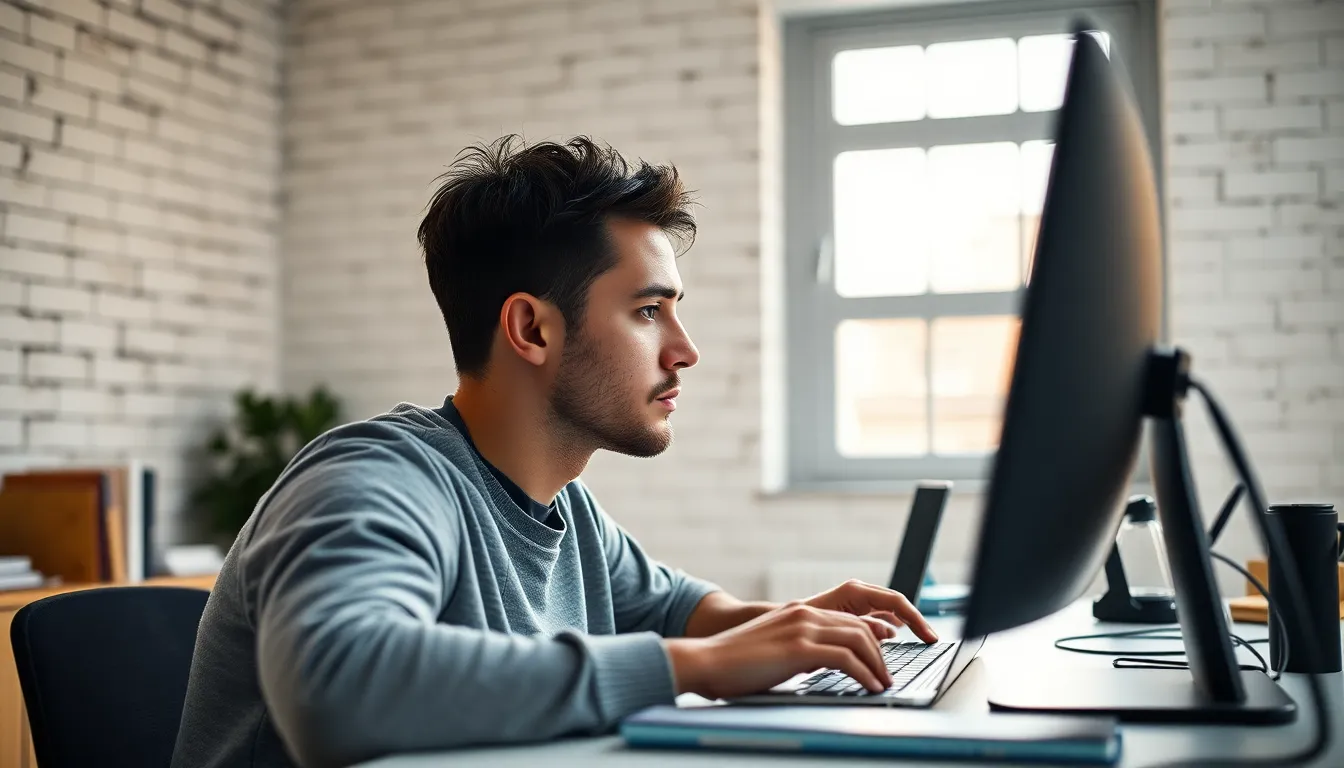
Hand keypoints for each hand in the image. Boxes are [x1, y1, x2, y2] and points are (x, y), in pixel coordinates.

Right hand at [665, 603, 896, 699]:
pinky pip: (846, 659)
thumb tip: (821, 667)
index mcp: (798, 612)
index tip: (879, 661)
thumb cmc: (734, 663)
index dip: (871, 640)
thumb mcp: (774, 649)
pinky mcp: (799, 648)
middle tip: (886, 676)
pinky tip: (870, 688)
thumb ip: (798, 650)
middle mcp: (804, 614)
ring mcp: (802, 628)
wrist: (706, 661)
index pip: (848, 620)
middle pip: (860, 628)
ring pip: (859, 640)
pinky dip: (865, 674)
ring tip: (883, 684)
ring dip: (877, 665)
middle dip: (880, 654)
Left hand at [803, 579, 938, 643]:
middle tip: (932, 641)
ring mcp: (855, 603)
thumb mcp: (833, 627)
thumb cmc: (798, 623)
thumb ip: (861, 628)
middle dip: (915, 622)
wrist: (774, 621)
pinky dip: (890, 628)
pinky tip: (895, 638)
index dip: (916, 619)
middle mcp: (857, 593)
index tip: (930, 637)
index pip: (896, 602)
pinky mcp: (851, 614)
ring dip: (905, 625)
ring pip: (889, 612)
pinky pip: (878, 619)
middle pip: (897, 605)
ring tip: (922, 642)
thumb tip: (889, 633)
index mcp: (854, 591)